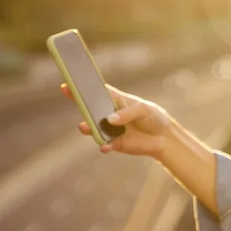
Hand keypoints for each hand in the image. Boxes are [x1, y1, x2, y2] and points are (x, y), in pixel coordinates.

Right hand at [61, 83, 176, 157]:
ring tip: (85, 127)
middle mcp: (109, 114)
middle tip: (75, 104)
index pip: (97, 92)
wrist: (164, 137)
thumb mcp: (144, 110)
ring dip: (88, 128)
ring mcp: (110, 129)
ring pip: (93, 128)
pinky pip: (104, 144)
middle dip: (81, 106)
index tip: (67, 85)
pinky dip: (103, 145)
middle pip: (90, 109)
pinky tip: (105, 146)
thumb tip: (110, 119)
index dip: (82, 88)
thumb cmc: (153, 116)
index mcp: (116, 99)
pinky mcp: (114, 143)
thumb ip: (127, 113)